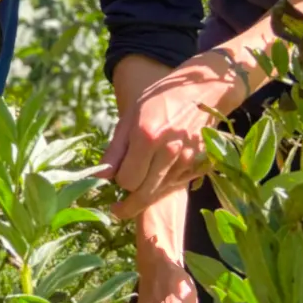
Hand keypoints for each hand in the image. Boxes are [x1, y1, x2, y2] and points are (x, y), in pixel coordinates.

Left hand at [102, 56, 235, 218]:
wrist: (202, 92)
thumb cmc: (159, 101)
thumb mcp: (130, 117)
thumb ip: (115, 149)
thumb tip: (100, 177)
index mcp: (147, 137)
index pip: (126, 181)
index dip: (119, 181)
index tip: (116, 177)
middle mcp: (169, 152)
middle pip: (143, 194)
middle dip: (129, 202)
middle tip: (117, 209)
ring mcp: (188, 161)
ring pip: (160, 193)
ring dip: (147, 192)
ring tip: (140, 182)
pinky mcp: (201, 166)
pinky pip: (176, 186)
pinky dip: (164, 186)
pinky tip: (159, 174)